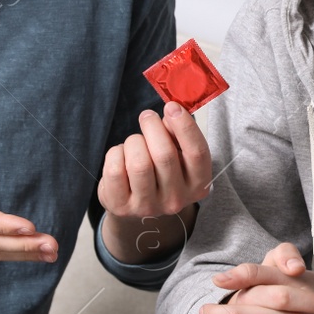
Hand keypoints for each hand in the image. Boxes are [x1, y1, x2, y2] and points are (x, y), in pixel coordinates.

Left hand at [98, 102, 211, 261]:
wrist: (138, 202)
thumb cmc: (162, 169)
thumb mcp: (179, 153)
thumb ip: (178, 133)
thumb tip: (171, 113)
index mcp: (198, 185)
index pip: (197, 153)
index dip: (184, 126)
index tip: (171, 106)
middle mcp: (176, 200)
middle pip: (164, 155)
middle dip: (152, 127)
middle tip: (147, 117)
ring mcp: (148, 207)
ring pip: (139, 163)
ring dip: (133, 142)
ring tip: (135, 142)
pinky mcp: (121, 207)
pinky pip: (115, 170)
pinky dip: (115, 153)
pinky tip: (121, 156)